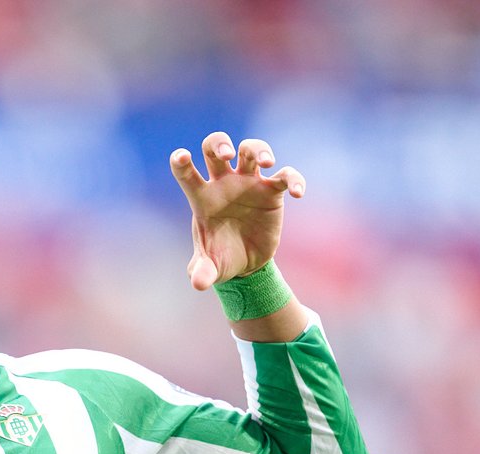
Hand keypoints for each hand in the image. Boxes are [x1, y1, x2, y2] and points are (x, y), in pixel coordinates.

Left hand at [171, 133, 305, 289]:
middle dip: (220, 144)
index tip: (181, 156)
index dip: (180, 162)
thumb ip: (202, 271)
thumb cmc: (222, 258)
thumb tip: (198, 283)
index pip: (185, 173)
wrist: (247, 264)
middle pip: (215, 147)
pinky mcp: (272, 191)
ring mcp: (249, 183)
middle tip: (227, 155)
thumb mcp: (211, 268)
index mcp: (202, 197)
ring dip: (258, 149)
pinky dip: (293, 179)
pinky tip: (298, 193)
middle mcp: (223, 182)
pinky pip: (285, 176)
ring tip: (267, 162)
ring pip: (251, 149)